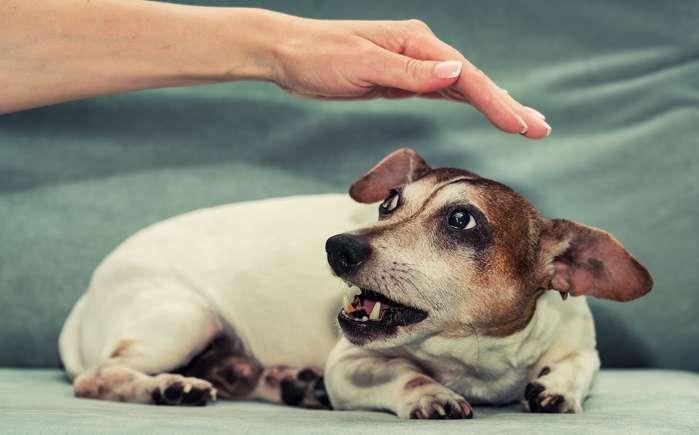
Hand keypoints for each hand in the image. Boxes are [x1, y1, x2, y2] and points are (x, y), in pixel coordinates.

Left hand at [266, 16, 550, 137]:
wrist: (289, 55)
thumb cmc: (320, 58)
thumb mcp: (364, 64)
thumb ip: (411, 72)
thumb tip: (457, 72)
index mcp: (416, 44)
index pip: (466, 78)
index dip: (497, 103)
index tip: (522, 125)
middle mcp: (420, 51)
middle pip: (473, 81)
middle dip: (507, 105)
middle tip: (540, 128)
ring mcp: (412, 63)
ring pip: (462, 86)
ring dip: (493, 104)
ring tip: (523, 122)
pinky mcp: (402, 77)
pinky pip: (443, 91)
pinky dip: (467, 101)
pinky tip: (482, 109)